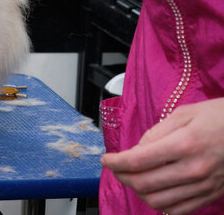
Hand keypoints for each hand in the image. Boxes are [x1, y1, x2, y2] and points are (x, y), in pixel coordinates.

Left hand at [101, 98, 223, 213]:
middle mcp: (194, 169)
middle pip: (143, 183)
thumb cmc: (219, 117)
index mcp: (184, 144)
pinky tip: (153, 191)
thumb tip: (136, 150)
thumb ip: (156, 133)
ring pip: (158, 201)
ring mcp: (204, 185)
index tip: (106, 159)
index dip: (115, 162)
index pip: (137, 161)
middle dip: (121, 177)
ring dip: (137, 191)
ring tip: (131, 178)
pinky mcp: (212, 195)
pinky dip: (159, 204)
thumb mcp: (184, 113)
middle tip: (115, 168)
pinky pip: (179, 210)